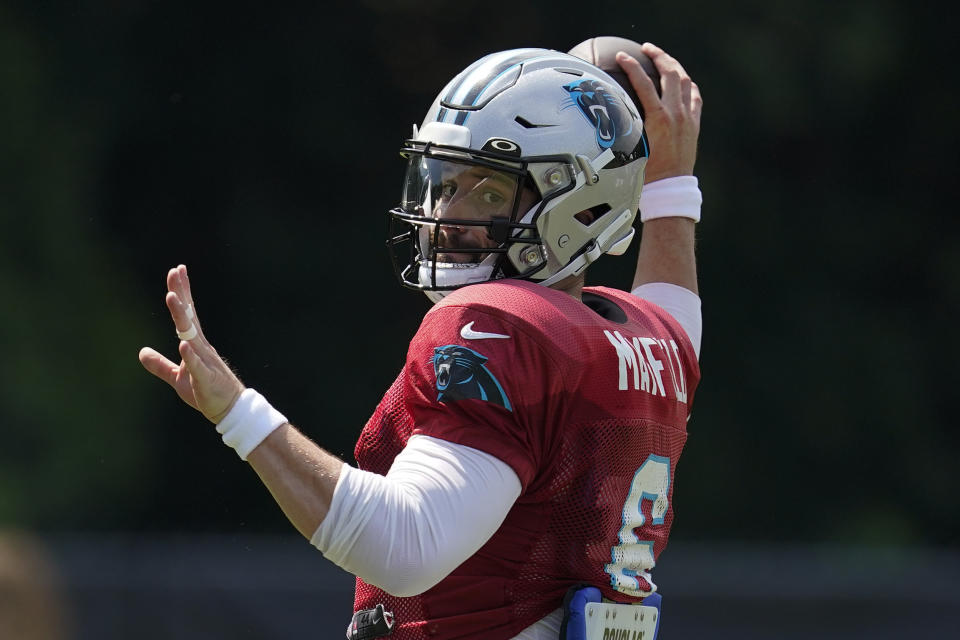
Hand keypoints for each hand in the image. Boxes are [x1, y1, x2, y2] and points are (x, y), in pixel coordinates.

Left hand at [139, 264, 243, 422]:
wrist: (229, 410)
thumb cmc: (206, 392)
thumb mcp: (178, 377)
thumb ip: (160, 364)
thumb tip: (141, 352)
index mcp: (195, 345)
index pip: (187, 314)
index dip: (182, 293)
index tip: (177, 271)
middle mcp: (201, 347)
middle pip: (189, 316)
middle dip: (182, 294)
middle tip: (176, 271)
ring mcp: (204, 361)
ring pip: (191, 335)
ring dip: (182, 317)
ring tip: (172, 298)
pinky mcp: (205, 379)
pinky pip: (197, 366)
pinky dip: (190, 355)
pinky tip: (183, 345)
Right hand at [617, 43, 701, 182]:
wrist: (671, 187)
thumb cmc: (646, 172)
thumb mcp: (631, 147)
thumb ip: (622, 128)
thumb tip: (604, 114)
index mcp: (658, 118)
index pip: (643, 82)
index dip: (631, 66)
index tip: (621, 56)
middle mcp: (676, 113)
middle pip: (671, 72)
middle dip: (658, 56)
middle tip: (647, 49)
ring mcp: (688, 117)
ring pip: (685, 81)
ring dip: (674, 66)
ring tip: (663, 60)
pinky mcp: (695, 123)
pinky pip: (694, 96)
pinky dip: (687, 85)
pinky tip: (681, 82)